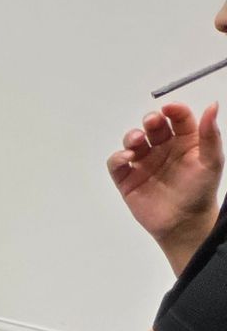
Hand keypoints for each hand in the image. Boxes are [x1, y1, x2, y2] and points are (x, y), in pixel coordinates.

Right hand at [108, 100, 221, 261]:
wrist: (184, 224)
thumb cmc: (200, 192)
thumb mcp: (212, 161)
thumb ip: (210, 134)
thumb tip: (212, 106)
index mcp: (184, 141)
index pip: (177, 118)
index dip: (173, 110)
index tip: (169, 109)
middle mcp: (163, 149)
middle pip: (152, 126)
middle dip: (150, 120)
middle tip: (151, 123)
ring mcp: (144, 163)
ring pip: (132, 141)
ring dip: (132, 136)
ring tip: (137, 142)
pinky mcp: (128, 179)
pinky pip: (117, 163)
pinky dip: (118, 157)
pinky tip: (127, 158)